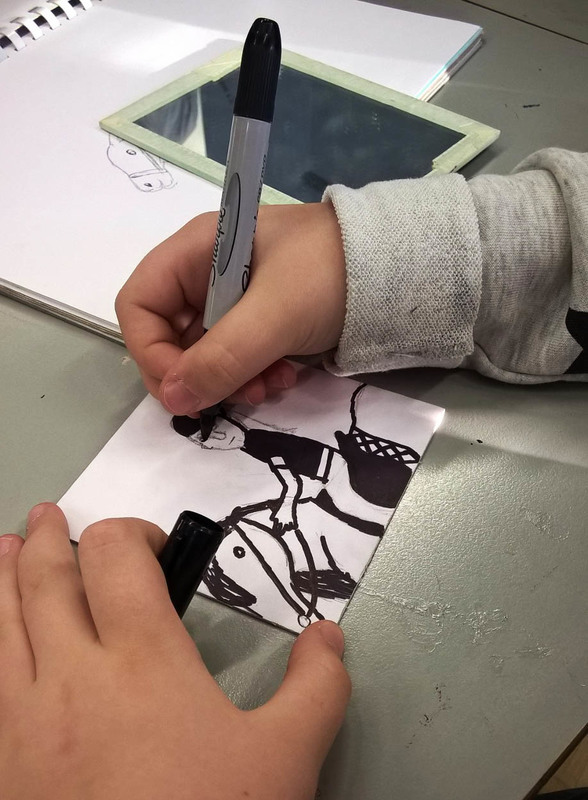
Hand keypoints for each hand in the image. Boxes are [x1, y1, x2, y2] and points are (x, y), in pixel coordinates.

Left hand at [0, 504, 350, 799]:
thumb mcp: (286, 758)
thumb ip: (317, 687)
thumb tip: (329, 633)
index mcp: (142, 658)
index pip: (116, 557)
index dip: (130, 534)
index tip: (153, 549)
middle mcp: (70, 674)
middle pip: (47, 580)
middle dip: (50, 541)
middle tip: (49, 517)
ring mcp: (21, 721)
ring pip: (1, 625)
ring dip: (3, 578)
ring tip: (4, 550)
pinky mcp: (0, 764)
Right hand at [115, 202, 346, 414]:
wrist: (401, 269)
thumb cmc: (331, 274)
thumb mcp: (275, 314)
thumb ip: (222, 357)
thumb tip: (174, 400)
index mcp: (197, 251)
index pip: (139, 303)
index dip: (149, 350)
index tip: (183, 388)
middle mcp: (207, 274)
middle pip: (169, 336)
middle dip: (199, 374)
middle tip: (232, 396)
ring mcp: (235, 300)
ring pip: (204, 355)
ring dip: (230, 381)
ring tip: (268, 387)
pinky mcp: (261, 322)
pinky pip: (237, 359)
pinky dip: (253, 376)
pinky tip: (284, 379)